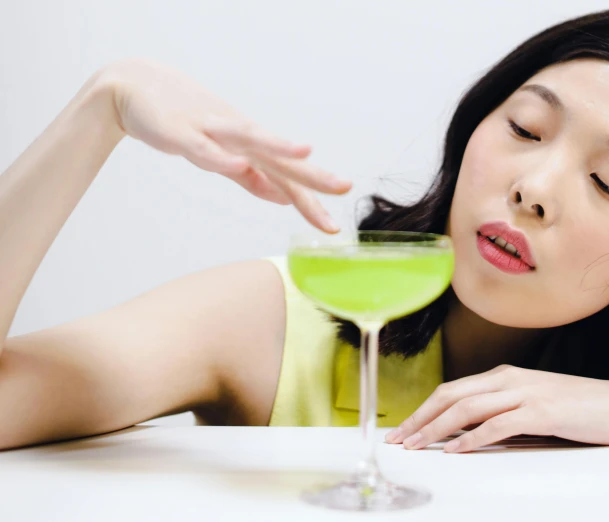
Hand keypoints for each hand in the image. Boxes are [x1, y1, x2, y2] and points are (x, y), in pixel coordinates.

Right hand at [98, 58, 350, 232]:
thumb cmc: (186, 123)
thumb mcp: (225, 157)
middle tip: (344, 187)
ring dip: (278, 147)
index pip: (288, 178)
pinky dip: (222, 156)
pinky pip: (205, 147)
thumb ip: (253, 178)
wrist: (134, 88)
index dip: (310, 202)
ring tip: (307, 154)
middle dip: (312, 175)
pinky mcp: (183, 132)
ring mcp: (213, 131)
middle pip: (280, 160)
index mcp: (251, 147)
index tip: (333, 227)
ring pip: (251, 141)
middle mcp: (240, 136)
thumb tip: (284, 198)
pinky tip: (240, 163)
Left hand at [385, 364, 608, 451]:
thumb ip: (499, 414)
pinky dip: (472, 438)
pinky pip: (497, 424)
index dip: (424, 409)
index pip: (452, 390)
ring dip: (437, 428)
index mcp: (503, 376)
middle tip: (399, 440)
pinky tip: (456, 449)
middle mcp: (508, 379)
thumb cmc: (577, 407)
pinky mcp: (541, 412)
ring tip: (418, 446)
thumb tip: (464, 433)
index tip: (404, 429)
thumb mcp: (531, 404)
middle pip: (451, 395)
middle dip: (420, 418)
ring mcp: (524, 393)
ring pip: (467, 408)